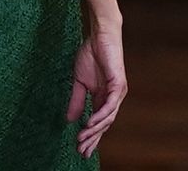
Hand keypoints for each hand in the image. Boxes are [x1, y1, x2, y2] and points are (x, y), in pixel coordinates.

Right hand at [66, 18, 126, 157]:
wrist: (100, 36)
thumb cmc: (91, 55)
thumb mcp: (79, 82)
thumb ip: (76, 100)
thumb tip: (69, 119)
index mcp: (104, 98)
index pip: (98, 123)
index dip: (90, 136)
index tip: (79, 148)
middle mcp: (113, 99)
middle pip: (104, 125)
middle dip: (92, 139)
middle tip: (81, 151)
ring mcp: (117, 93)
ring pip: (107, 118)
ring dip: (94, 130)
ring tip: (83, 139)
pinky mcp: (118, 85)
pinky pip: (109, 105)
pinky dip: (100, 115)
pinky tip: (90, 123)